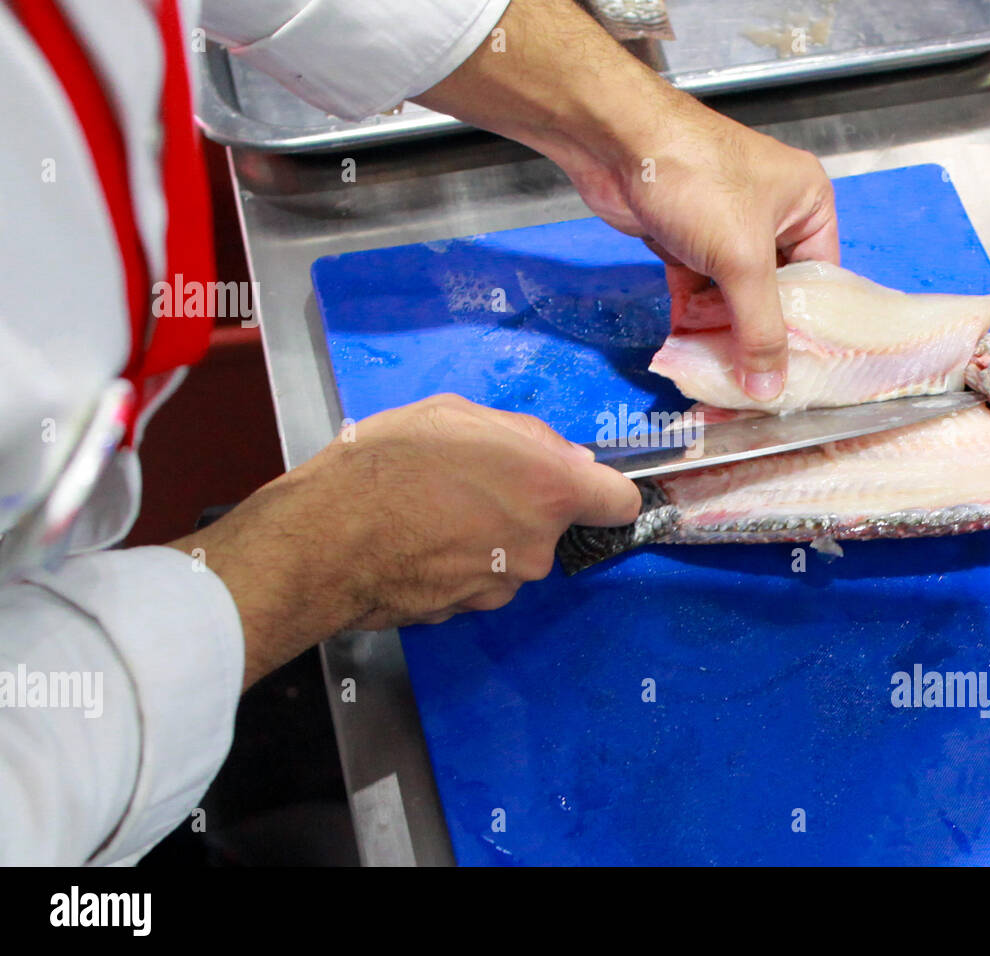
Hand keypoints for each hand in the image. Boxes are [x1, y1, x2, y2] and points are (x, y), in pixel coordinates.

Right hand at [170, 394, 639, 687]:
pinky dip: (454, 564)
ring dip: (486, 536)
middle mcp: (538, 547)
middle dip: (522, 505)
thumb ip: (524, 437)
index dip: (603, 490)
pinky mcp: (464, 613)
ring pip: (511, 555)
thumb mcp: (457, 415)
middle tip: (466, 479)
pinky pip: (474, 578)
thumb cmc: (391, 462)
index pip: (619, 502)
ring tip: (428, 510)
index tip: (578, 483)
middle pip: (552, 525)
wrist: (325, 540)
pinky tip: (413, 541)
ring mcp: (502, 587)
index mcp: (549, 491)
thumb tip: (563, 457)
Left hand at [563, 109, 838, 402]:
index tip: (801, 372)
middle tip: (758, 383)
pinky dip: (694, 315)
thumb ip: (759, 328)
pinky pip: (699, 287)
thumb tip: (770, 388)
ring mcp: (726, 225)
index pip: (821, 277)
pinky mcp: (686, 237)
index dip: (810, 326)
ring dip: (724, 330)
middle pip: (775, 290)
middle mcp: (771, 213)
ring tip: (724, 376)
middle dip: (761, 334)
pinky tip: (689, 350)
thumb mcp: (742, 260)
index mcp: (807, 203)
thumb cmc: (697, 180)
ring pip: (734, 293)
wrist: (616, 141)